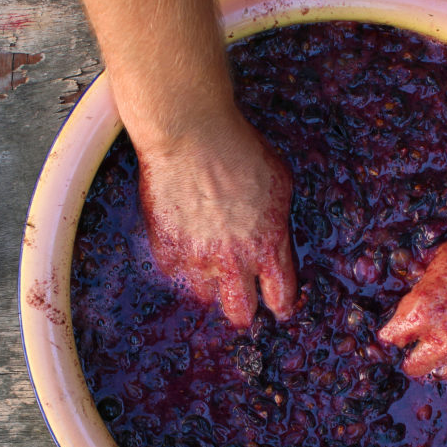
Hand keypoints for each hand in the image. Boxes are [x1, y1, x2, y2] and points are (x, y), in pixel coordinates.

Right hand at [137, 117, 297, 327]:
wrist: (190, 133)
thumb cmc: (238, 148)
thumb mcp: (279, 182)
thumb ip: (278, 221)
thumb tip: (275, 239)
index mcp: (267, 245)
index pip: (280, 296)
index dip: (280, 305)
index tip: (277, 306)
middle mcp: (233, 260)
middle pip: (240, 313)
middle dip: (243, 310)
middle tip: (241, 300)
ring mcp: (197, 258)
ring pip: (204, 295)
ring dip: (209, 283)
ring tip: (209, 261)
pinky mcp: (166, 249)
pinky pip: (174, 270)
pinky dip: (179, 261)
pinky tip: (184, 240)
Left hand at [378, 218, 446, 377]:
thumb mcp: (446, 256)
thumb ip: (424, 283)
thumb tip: (417, 295)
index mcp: (423, 311)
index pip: (391, 336)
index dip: (396, 330)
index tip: (402, 328)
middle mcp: (444, 340)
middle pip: (413, 366)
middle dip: (415, 354)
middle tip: (425, 342)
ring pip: (444, 371)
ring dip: (446, 359)